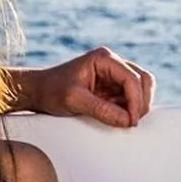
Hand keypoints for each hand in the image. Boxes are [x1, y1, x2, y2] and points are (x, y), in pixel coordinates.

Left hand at [11, 47, 154, 128]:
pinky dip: (130, 109)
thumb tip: (128, 121)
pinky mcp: (112, 87)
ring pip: (141, 88)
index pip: (132, 78)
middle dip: (141, 102)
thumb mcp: (74, 100)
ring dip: (137, 105)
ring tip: (124, 121)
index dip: (136, 101)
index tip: (131, 121)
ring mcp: (114, 74)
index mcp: (104, 58)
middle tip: (131, 123)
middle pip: (143, 80)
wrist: (37, 92)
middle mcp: (112, 63)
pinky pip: (130, 97)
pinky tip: (118, 118)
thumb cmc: (51, 91)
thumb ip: (101, 110)